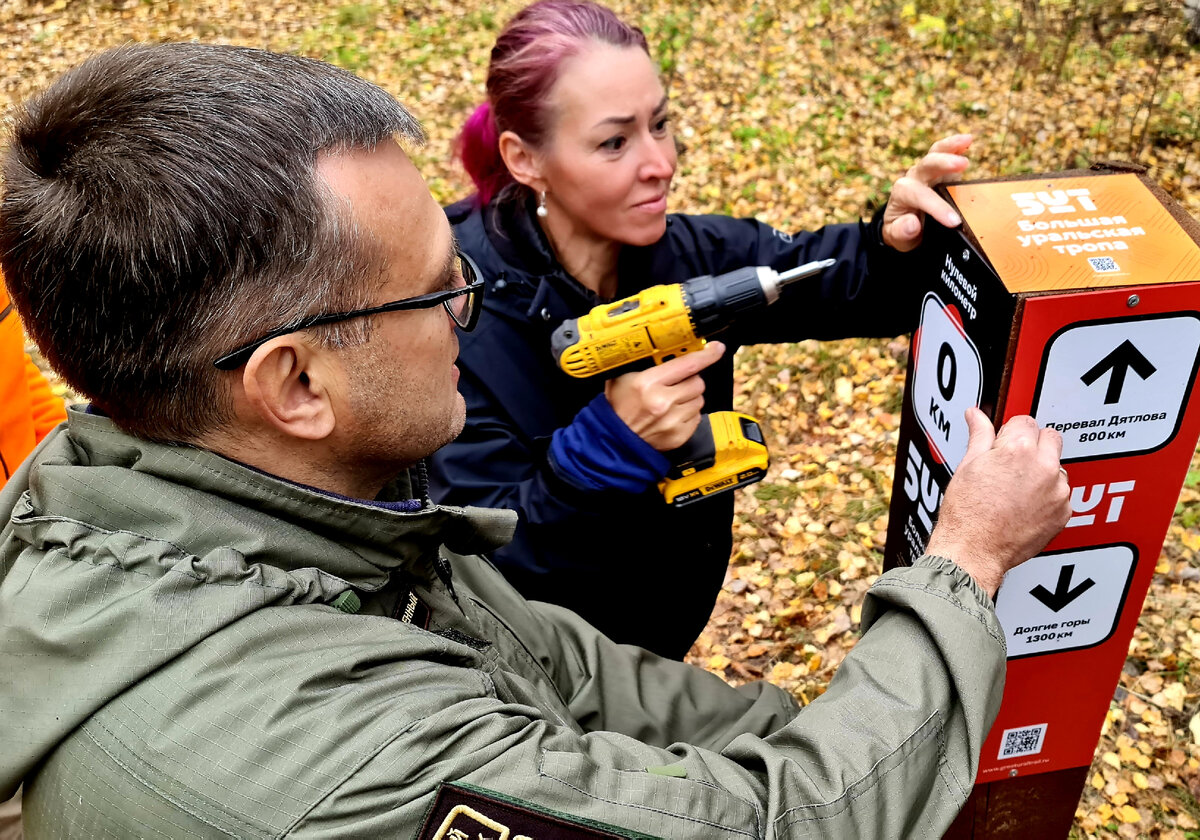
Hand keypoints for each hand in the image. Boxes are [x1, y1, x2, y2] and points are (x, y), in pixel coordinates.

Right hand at [605, 341, 724, 450]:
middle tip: (676, 383)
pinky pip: (696, 418)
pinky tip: (672, 415)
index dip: (706, 355)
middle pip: (697, 383)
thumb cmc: (618, 407)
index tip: (716, 349)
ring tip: (671, 401)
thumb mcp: (623, 378)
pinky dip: (688, 414)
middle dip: (690, 380)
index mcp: (648, 383)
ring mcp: (672, 421)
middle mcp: (662, 402)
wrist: (614, 440)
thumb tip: (672, 351)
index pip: (688, 364)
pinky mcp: (678, 436)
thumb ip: (647, 364)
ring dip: (690, 398)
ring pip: (699, 400)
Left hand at [881, 133, 972, 251]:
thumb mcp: (897, 237)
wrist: (902, 222)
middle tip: (963, 164)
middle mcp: (913, 178)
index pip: (919, 196)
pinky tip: (968, 139)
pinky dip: (955, 145)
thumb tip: (912, 224)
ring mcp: (926, 172)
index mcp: (902, 194)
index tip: (953, 221)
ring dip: (950, 146)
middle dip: (944, 163)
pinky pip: (944, 152)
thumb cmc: (901, 230)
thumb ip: (901, 232)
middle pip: (926, 166)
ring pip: (935, 153)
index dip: (937, 207)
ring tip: (967, 140)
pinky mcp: (939, 169)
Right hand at [924, 408, 1070, 596]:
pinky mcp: (1064, 512)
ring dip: (1042, 472)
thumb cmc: (966, 514)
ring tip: (1015, 490)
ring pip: (1057, 467)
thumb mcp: (968, 466)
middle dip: (1032, 446)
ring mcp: (1057, 491)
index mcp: (1018, 449)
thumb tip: (976, 415)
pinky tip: (1025, 506)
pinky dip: (1048, 497)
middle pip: (1049, 437)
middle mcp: (1044, 467)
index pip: (1025, 421)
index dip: (1011, 433)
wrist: (973, 552)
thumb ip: (980, 435)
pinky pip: (1061, 494)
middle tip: (1011, 465)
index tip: (1002, 445)